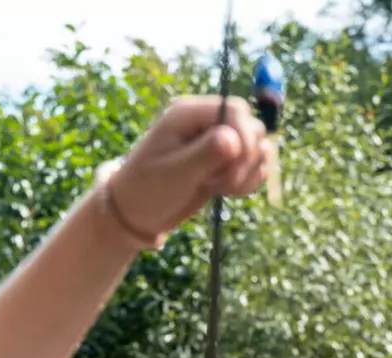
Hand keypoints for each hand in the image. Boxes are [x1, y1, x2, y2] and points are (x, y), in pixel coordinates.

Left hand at [109, 96, 272, 243]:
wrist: (135, 214)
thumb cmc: (147, 190)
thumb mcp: (175, 173)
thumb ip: (205, 154)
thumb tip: (234, 139)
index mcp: (189, 113)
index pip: (235, 110)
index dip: (244, 138)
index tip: (232, 172)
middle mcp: (205, 122)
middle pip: (250, 126)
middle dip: (247, 157)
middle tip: (225, 184)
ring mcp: (216, 142)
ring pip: (255, 146)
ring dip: (249, 170)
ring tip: (224, 188)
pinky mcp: (222, 163)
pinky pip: (251, 165)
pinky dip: (248, 180)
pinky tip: (229, 192)